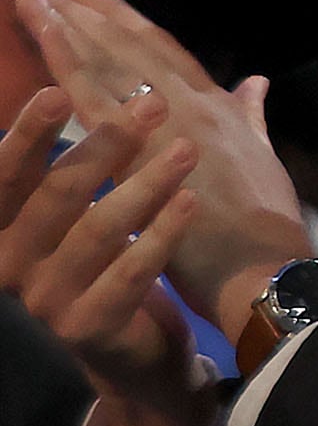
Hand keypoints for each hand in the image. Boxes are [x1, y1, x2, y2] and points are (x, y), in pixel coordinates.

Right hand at [0, 92, 211, 425]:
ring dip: (144, 185)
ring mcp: (47, 298)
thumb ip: (83, 150)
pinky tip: (190, 201)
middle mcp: (11, 264)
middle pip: (53, 196)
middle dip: (102, 145)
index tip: (57, 89)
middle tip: (150, 104)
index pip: (4, 176)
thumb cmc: (107, 261)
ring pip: (95, 232)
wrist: (135, 352)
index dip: (26, 135)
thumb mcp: (84, 206)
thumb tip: (75, 74)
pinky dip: (160, 234)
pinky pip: (127, 275)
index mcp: (3, 228)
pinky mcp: (87, 328)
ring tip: (186, 149)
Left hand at [11, 0, 311, 339]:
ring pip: (110, 61)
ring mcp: (171, 121)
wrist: (267, 269)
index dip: (125, 21)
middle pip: (131, 46)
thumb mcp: (261, 162)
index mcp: (219, 108)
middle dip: (88, 13)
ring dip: (67, 26)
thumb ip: (251, 118)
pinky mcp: (144, 149)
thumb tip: (254, 83)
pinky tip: (43, 39)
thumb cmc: (265, 228)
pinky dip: (68, 63)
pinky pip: (97, 97)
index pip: (163, 51)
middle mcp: (194, 103)